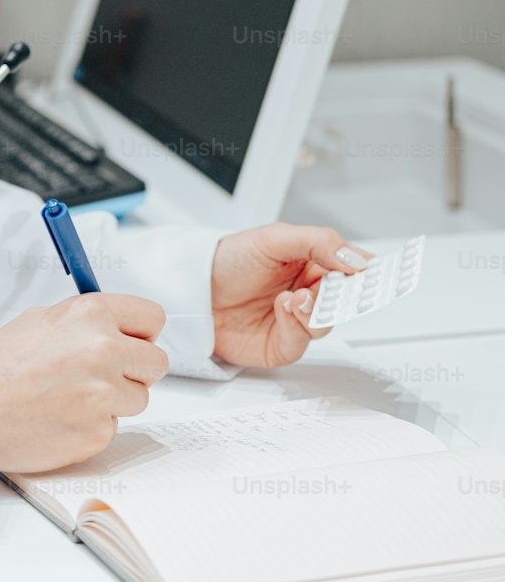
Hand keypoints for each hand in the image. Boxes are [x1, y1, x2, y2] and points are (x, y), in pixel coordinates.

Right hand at [0, 292, 168, 472]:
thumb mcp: (42, 319)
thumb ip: (88, 322)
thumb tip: (119, 327)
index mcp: (92, 314)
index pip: (152, 318)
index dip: (143, 333)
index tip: (135, 342)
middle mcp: (104, 349)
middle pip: (156, 362)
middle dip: (136, 370)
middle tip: (106, 375)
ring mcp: (104, 393)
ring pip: (139, 398)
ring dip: (115, 400)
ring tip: (73, 397)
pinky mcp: (99, 431)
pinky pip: (114, 426)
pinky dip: (93, 425)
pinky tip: (62, 417)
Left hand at [210, 222, 373, 369]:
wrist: (194, 288)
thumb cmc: (228, 259)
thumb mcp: (275, 237)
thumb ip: (319, 242)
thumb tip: (356, 257)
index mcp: (313, 262)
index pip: (353, 268)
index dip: (372, 272)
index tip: (387, 273)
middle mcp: (309, 291)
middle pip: (347, 300)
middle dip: (349, 296)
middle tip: (348, 288)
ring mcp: (296, 319)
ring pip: (328, 323)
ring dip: (317, 310)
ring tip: (297, 296)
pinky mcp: (281, 344)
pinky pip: (302, 342)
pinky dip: (297, 325)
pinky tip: (284, 308)